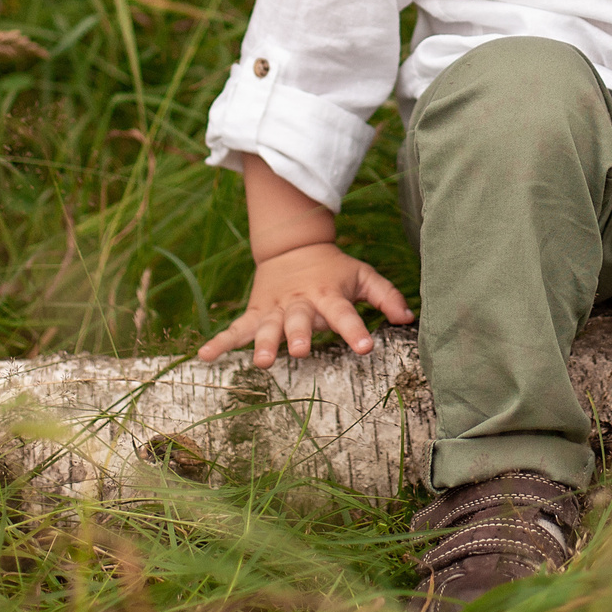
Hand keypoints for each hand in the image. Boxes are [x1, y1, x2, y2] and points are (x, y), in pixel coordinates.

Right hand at [196, 242, 412, 367]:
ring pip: (266, 327)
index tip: (366, 346)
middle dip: (298, 335)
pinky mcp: (255, 313)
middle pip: (298, 320)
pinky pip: (236, 329)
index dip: (355, 329)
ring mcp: (274, 309)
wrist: (292, 248)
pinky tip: (204, 357)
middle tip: (300, 351)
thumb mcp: (362, 276)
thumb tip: (408, 318)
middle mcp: (300, 303)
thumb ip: (385, 296)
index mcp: (328, 294)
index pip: (344, 313)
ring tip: (259, 362)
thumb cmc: (334, 269)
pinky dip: (220, 342)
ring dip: (261, 343)